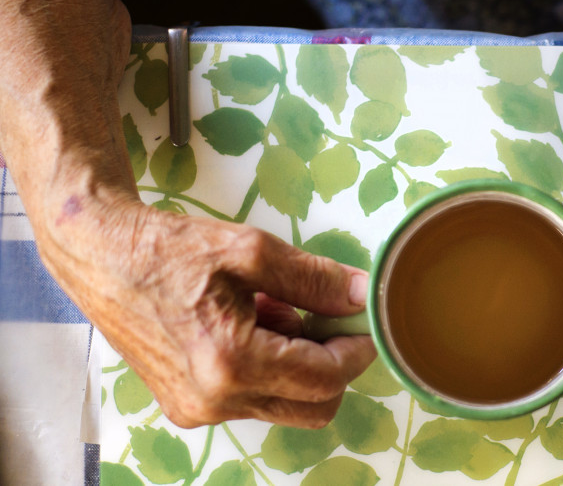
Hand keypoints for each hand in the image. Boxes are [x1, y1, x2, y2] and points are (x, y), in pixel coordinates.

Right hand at [43, 195, 376, 428]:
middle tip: (318, 313)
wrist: (100, 257)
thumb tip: (364, 296)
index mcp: (231, 363)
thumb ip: (316, 280)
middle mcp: (214, 400)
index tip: (363, 321)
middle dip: (330, 363)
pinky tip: (245, 323)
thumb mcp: (252, 251)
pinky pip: (252, 398)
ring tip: (267, 308)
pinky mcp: (187, 407)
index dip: (356, 349)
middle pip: (313, 406)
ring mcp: (198, 410)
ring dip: (295, 362)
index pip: (326, 378)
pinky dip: (267, 366)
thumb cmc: (168, 250)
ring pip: (285, 403)